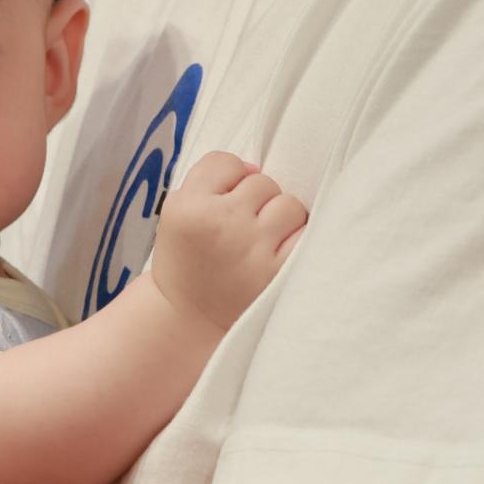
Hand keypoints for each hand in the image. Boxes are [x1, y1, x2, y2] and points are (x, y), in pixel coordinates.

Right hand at [150, 151, 306, 331]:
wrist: (188, 321)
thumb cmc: (188, 262)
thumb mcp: (178, 214)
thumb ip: (210, 181)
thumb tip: (255, 167)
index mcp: (188, 207)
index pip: (225, 162)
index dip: (228, 182)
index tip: (220, 205)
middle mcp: (219, 223)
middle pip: (262, 182)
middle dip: (255, 202)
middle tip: (240, 231)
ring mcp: (251, 247)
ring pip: (288, 204)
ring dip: (280, 219)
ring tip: (261, 243)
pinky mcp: (276, 272)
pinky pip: (306, 232)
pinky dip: (297, 240)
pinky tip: (279, 254)